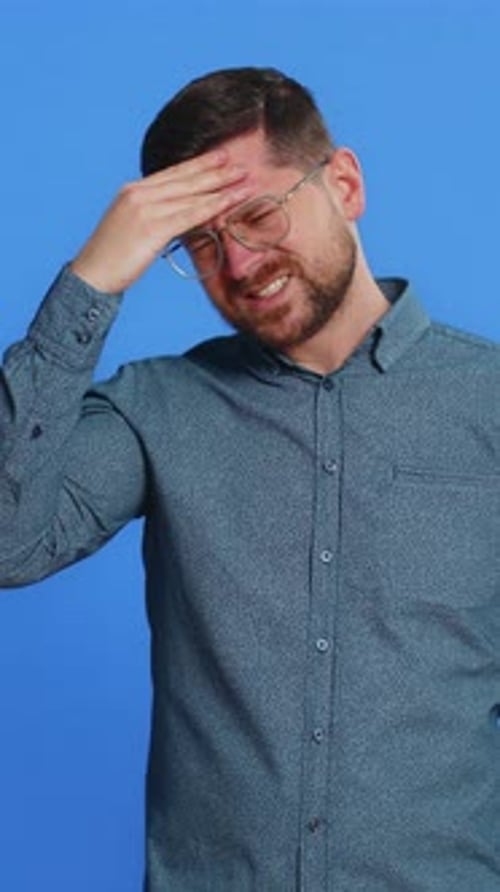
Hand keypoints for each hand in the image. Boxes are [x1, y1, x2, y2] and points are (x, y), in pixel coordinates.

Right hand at [70, 150, 249, 293]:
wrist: (91, 275)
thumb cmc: (111, 259)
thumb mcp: (131, 229)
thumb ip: (154, 217)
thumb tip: (179, 219)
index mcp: (132, 191)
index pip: (172, 174)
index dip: (198, 164)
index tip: (219, 157)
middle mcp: (138, 194)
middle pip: (184, 178)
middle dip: (214, 169)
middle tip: (239, 161)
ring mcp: (144, 209)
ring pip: (190, 194)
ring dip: (220, 186)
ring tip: (243, 179)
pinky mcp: (151, 228)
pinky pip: (189, 215)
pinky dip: (212, 207)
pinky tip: (229, 201)